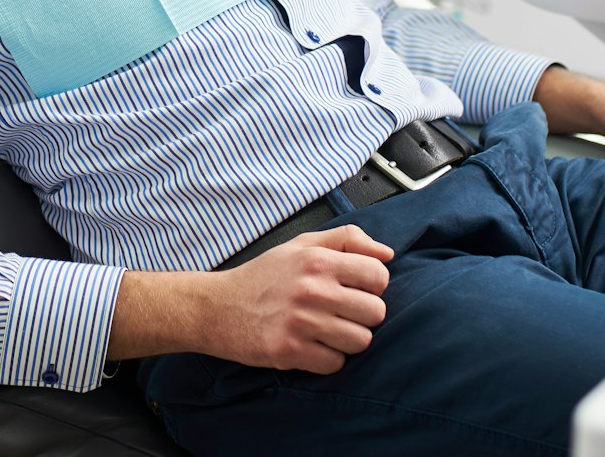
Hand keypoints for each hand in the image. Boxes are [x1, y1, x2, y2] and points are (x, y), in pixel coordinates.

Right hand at [210, 225, 393, 373]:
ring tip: (324, 331)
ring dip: (346, 340)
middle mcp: (312, 289)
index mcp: (317, 260)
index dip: (372, 285)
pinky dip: (326, 359)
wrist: (216, 307)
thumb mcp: (301, 245)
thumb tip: (387, 254)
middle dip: (361, 316)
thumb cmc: (263, 277)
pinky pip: (335, 364)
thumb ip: (346, 240)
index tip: (354, 289)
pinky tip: (309, 345)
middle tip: (339, 313)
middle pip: (376, 312)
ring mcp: (301, 322)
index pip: (378, 275)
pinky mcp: (290, 351)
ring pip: (361, 341)